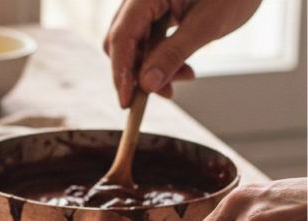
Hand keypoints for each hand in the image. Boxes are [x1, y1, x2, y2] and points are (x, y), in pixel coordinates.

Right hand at [104, 0, 261, 107]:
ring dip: (152, 68)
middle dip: (137, 72)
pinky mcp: (158, 11)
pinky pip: (149, 40)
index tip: (127, 102)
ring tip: (183, 76)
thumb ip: (173, 54)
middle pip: (122, 42)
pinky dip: (161, 58)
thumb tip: (147, 84)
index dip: (121, 72)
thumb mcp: (207, 24)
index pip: (121, 36)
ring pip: (135, 45)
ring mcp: (148, 4)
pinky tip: (181, 67)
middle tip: (159, 92)